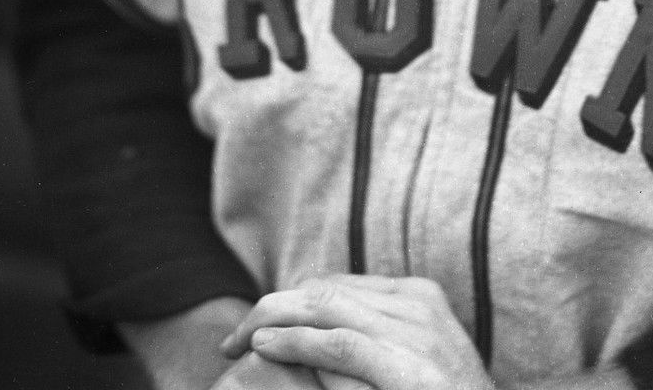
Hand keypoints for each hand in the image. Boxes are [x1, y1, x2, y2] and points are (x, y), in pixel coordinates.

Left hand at [221, 274, 493, 389]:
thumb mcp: (411, 365)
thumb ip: (371, 345)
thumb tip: (310, 346)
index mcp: (420, 298)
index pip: (339, 284)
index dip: (290, 300)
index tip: (256, 326)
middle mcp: (419, 306)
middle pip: (327, 289)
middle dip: (273, 306)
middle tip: (232, 336)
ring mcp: (418, 334)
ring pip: (327, 307)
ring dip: (272, 319)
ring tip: (238, 338)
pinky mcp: (409, 368)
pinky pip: (340, 343)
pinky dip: (295, 342)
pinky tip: (263, 346)